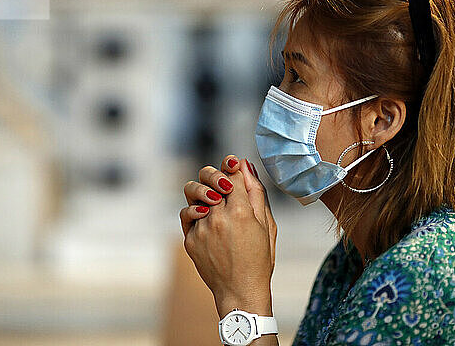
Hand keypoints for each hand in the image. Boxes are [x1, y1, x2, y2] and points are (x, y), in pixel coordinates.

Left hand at [180, 155, 276, 317]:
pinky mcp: (190, 239)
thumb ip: (256, 192)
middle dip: (217, 174)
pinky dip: (196, 210)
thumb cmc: (259, 259)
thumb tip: (245, 165)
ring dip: (203, 189)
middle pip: (210, 178)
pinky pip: (187, 214)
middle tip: (224, 183)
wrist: (240, 291)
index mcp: (242, 212)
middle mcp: (219, 218)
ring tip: (214, 199)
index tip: (233, 164)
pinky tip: (207, 216)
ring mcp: (202, 229)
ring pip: (193, 192)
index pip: (233, 174)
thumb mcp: (266, 225)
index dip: (233, 165)